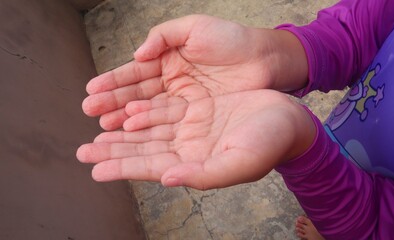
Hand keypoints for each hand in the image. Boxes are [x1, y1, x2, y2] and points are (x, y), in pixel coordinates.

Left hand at [77, 90, 314, 189]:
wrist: (289, 119)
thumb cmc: (269, 144)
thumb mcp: (239, 163)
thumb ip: (203, 175)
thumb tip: (166, 179)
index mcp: (196, 165)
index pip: (152, 168)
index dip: (123, 168)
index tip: (95, 169)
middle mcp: (190, 149)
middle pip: (144, 150)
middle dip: (114, 150)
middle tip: (84, 151)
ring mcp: (193, 128)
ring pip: (150, 130)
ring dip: (124, 131)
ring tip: (97, 132)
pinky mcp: (199, 109)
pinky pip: (165, 110)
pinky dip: (145, 111)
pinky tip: (127, 112)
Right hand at [82, 15, 307, 129]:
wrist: (266, 60)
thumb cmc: (232, 40)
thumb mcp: (195, 28)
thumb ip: (163, 36)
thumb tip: (137, 55)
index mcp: (169, 58)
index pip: (135, 72)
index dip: (113, 82)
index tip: (91, 91)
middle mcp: (172, 81)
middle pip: (137, 94)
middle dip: (112, 103)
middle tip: (90, 113)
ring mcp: (184, 100)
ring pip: (149, 111)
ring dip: (125, 119)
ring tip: (103, 128)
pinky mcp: (198, 115)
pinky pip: (168, 122)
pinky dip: (150, 128)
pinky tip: (132, 133)